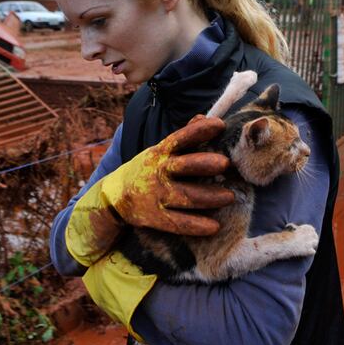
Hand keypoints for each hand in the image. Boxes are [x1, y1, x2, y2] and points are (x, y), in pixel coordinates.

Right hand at [103, 115, 233, 233]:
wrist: (113, 197)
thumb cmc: (147, 169)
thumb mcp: (160, 151)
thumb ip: (183, 136)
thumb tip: (204, 117)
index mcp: (161, 152)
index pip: (180, 138)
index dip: (199, 130)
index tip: (219, 125)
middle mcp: (158, 172)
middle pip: (184, 166)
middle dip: (205, 163)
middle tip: (225, 163)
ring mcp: (156, 195)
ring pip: (186, 197)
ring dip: (210, 197)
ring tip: (229, 197)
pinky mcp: (155, 217)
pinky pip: (178, 223)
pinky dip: (197, 226)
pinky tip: (214, 227)